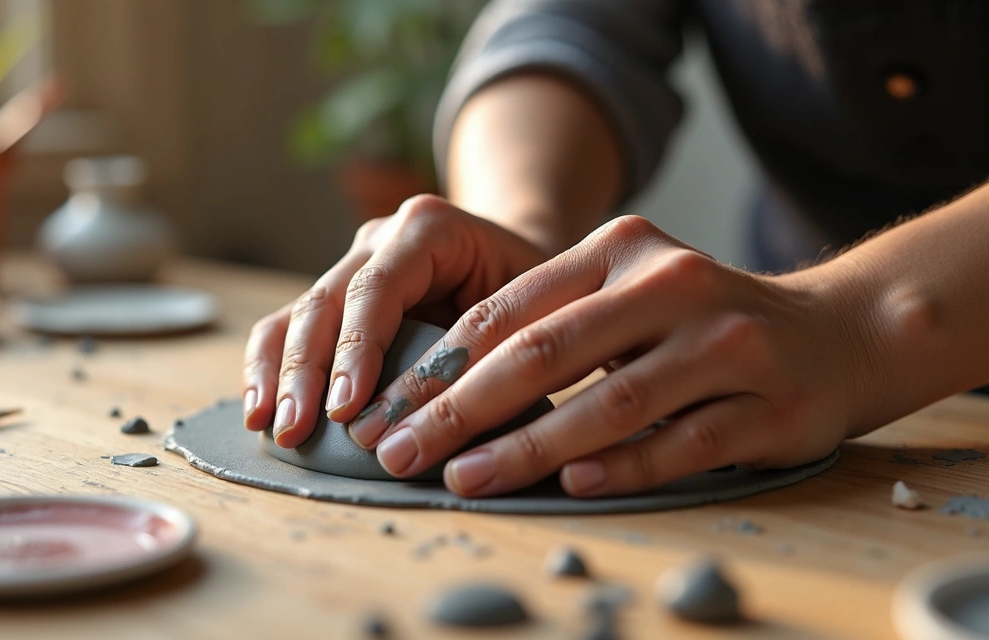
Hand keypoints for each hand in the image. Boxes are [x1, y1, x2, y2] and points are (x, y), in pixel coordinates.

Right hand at [242, 195, 549, 447]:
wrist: (519, 260)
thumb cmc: (536, 291)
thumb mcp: (536, 309)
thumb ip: (499, 350)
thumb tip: (465, 422)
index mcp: (430, 228)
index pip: (378, 287)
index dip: (355, 348)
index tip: (344, 407)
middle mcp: (380, 238)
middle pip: (327, 301)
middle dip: (306, 370)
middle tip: (297, 428)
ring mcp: (351, 265)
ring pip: (296, 313)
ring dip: (278, 372)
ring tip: (269, 424)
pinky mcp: (335, 297)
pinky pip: (288, 326)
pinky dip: (270, 368)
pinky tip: (259, 410)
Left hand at [364, 215, 885, 496]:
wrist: (838, 332)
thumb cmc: (705, 321)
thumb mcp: (630, 293)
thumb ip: (553, 322)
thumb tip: (443, 390)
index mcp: (621, 251)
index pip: (510, 309)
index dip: (440, 364)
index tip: (386, 408)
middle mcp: (670, 285)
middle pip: (545, 352)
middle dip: (459, 408)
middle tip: (401, 450)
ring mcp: (724, 343)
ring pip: (608, 403)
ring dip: (527, 448)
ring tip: (465, 478)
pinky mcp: (767, 404)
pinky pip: (679, 443)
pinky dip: (621, 465)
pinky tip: (570, 484)